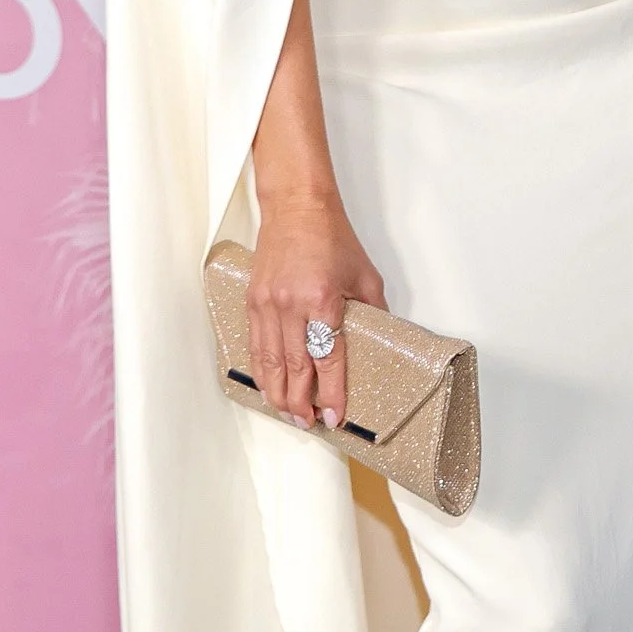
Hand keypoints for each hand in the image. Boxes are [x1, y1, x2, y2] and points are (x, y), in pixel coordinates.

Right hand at [247, 195, 387, 430]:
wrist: (296, 207)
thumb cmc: (333, 237)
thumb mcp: (365, 277)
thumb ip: (372, 314)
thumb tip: (379, 344)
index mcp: (324, 301)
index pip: (328, 359)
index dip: (331, 392)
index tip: (334, 416)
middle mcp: (292, 306)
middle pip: (294, 367)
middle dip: (300, 402)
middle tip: (308, 424)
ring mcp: (268, 304)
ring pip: (269, 361)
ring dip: (277, 392)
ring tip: (288, 414)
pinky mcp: (253, 300)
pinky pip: (255, 344)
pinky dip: (261, 369)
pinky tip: (267, 385)